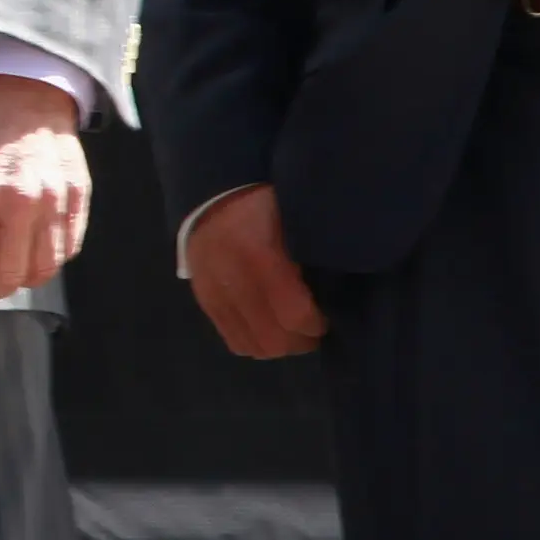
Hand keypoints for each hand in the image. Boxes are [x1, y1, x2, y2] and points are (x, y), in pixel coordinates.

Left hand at [0, 74, 89, 300]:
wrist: (26, 99)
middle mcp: (20, 201)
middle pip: (12, 275)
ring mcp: (54, 200)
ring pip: (45, 269)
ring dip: (26, 280)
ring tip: (13, 273)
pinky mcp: (79, 197)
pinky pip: (69, 249)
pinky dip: (52, 259)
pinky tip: (36, 251)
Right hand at [184, 184, 326, 357]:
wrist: (213, 193)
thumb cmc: (264, 203)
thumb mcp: (294, 219)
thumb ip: (312, 254)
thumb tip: (335, 288)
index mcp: (260, 256)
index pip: (294, 315)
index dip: (316, 324)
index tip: (327, 315)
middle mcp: (233, 280)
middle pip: (272, 340)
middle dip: (299, 341)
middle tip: (312, 327)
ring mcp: (213, 293)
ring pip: (251, 346)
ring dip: (277, 344)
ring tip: (289, 327)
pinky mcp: (203, 299)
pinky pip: (232, 339)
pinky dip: (254, 341)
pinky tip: (266, 325)